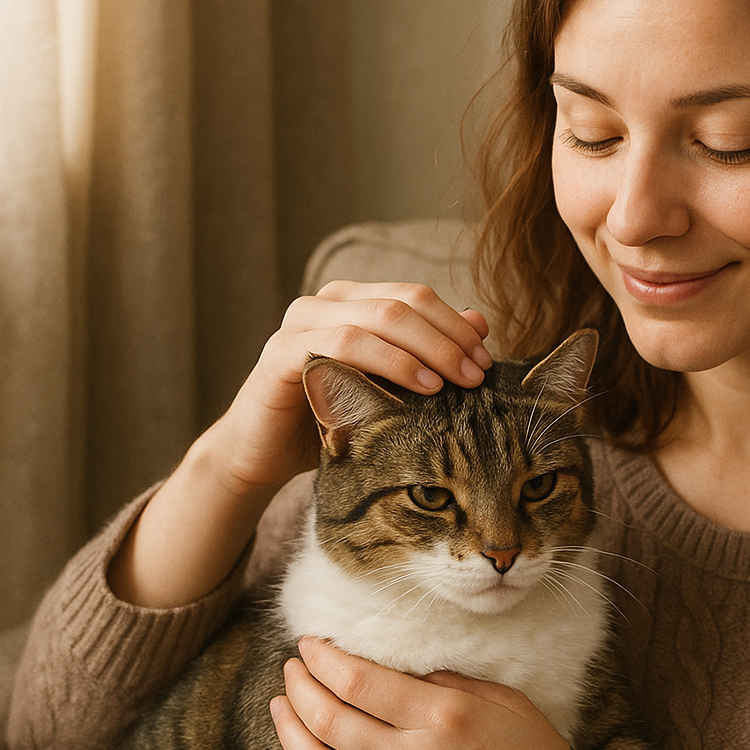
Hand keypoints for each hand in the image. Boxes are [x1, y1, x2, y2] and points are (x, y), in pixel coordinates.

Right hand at [216, 281, 492, 493]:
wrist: (263, 454)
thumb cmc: (330, 417)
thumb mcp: (386, 385)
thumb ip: (426, 351)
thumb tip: (479, 321)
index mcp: (352, 300)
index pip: (415, 296)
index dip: (456, 325)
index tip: (486, 361)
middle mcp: (325, 301)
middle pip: (403, 302)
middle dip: (449, 338)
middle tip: (478, 374)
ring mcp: (300, 322)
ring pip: (378, 317)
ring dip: (427, 349)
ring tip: (456, 382)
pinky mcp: (281, 352)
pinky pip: (344, 344)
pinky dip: (390, 361)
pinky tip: (422, 387)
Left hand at [268, 638, 633, 749]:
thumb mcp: (502, 701)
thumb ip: (445, 681)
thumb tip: (394, 668)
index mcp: (442, 717)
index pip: (358, 680)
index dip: (323, 658)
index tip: (309, 645)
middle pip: (329, 718)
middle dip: (300, 686)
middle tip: (292, 670)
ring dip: (288, 731)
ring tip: (281, 707)